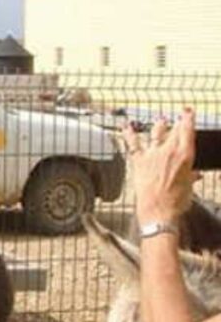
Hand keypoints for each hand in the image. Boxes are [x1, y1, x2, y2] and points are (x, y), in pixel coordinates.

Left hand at [122, 108, 196, 224]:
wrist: (158, 210)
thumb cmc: (177, 201)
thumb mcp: (189, 186)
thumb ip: (190, 176)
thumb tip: (194, 175)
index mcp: (186, 155)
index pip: (187, 130)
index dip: (187, 118)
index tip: (187, 111)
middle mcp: (169, 150)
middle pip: (173, 130)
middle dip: (177, 122)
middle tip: (178, 116)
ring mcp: (153, 154)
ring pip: (156, 133)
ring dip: (159, 125)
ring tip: (160, 121)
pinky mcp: (138, 160)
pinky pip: (133, 143)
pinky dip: (129, 133)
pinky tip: (126, 126)